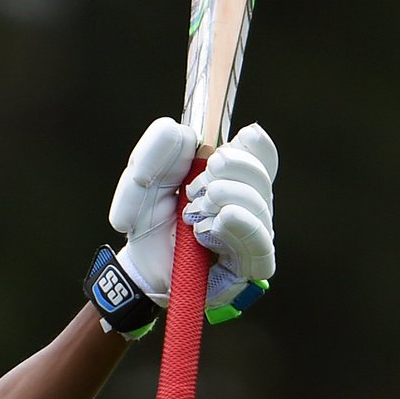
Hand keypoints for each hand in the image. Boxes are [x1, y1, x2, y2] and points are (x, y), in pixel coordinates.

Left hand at [109, 118, 277, 314]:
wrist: (137, 267)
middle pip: (262, 179)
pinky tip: (216, 222)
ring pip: (261, 207)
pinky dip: (239, 226)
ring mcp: (250, 238)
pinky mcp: (246, 268)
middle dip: (234, 169)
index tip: (236, 140)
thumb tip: (179, 130)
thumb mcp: (141, 183)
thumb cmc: (147, 222)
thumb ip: (153, 154)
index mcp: (231, 181)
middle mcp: (248, 207)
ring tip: (194, 209)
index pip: (261, 158)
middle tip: (197, 182)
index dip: (255, 148)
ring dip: (228, 197)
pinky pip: (259, 244)